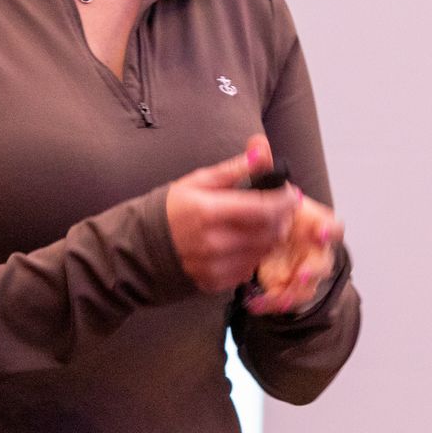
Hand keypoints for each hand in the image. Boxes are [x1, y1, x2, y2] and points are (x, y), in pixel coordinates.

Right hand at [166, 135, 298, 292]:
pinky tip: (242, 243)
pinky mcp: (215, 284)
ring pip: (264, 252)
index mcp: (209, 212)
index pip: (265, 209)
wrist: (141, 248)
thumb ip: (235, 168)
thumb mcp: (200, 181)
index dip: (285, 200)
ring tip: (259, 223)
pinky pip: (249, 269)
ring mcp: (214, 267)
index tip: (290, 192)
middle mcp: (214, 243)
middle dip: (282, 218)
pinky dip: (253, 254)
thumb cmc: (172, 209)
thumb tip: (261, 148)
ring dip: (269, 236)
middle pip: (270, 233)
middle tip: (278, 207)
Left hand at [245, 192, 342, 315]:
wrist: (262, 231)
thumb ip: (273, 188)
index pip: (334, 228)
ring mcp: (303, 272)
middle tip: (302, 273)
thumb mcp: (273, 198)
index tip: (318, 232)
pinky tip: (254, 304)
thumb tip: (266, 164)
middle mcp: (314, 252)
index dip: (329, 231)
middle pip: (324, 264)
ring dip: (292, 294)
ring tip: (276, 298)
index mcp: (314, 226)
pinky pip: (284, 301)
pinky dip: (270, 304)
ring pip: (307, 289)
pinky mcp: (287, 288)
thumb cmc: (274, 214)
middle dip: (314, 270)